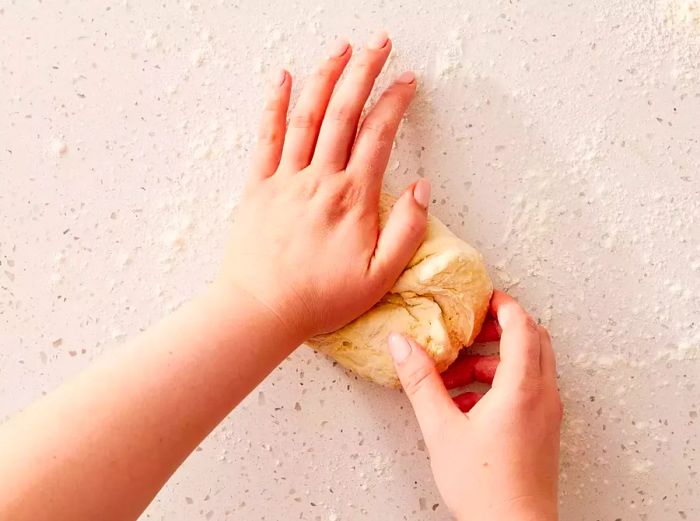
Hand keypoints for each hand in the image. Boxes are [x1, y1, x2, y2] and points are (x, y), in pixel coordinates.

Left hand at [214, 31, 429, 341]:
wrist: (261, 310)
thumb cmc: (320, 299)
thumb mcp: (379, 277)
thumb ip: (407, 231)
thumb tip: (422, 189)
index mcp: (353, 198)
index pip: (379, 135)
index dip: (395, 101)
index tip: (407, 80)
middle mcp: (320, 179)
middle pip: (344, 112)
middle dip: (363, 71)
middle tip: (378, 43)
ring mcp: (285, 179)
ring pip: (307, 115)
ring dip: (325, 77)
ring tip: (340, 48)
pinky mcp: (258, 186)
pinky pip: (266, 137)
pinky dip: (274, 104)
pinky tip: (282, 79)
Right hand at [388, 291, 562, 520]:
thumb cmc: (485, 487)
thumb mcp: (442, 429)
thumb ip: (421, 381)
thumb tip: (402, 344)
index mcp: (522, 387)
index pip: (522, 325)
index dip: (501, 304)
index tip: (479, 298)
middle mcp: (543, 394)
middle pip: (533, 339)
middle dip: (500, 328)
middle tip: (469, 329)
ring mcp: (547, 413)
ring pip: (531, 364)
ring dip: (496, 359)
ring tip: (457, 375)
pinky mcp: (543, 428)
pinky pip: (529, 387)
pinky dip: (502, 381)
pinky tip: (468, 402)